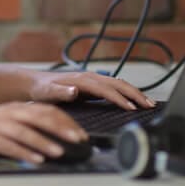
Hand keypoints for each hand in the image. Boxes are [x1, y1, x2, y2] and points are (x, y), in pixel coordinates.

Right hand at [0, 101, 88, 163]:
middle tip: (79, 139)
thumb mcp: (7, 120)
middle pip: (40, 116)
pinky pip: (9, 145)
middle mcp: (9, 112)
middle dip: (62, 128)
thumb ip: (27, 123)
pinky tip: (36, 159)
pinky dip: (25, 152)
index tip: (81, 133)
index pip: (47, 110)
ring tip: (59, 152)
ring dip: (44, 141)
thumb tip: (54, 133)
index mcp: (16, 107)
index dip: (66, 120)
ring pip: (25, 131)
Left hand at [27, 70, 155, 109]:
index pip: (106, 90)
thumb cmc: (41, 89)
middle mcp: (89, 77)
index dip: (120, 99)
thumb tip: (74, 90)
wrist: (35, 83)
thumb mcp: (47, 92)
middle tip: (149, 105)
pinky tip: (134, 99)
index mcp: (81, 80)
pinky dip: (127, 92)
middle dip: (135, 94)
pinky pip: (114, 87)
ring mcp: (92, 80)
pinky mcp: (92, 85)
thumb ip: (60, 92)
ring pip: (118, 84)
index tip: (132, 108)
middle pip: (117, 84)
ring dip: (134, 92)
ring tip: (148, 103)